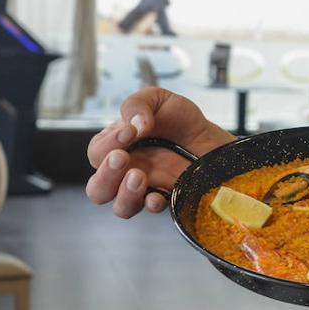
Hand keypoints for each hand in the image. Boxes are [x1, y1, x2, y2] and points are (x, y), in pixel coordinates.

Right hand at [85, 87, 233, 217]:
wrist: (211, 139)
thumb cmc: (179, 120)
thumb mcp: (157, 99)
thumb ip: (138, 104)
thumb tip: (135, 125)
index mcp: (116, 148)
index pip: (97, 153)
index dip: (107, 144)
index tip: (129, 132)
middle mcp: (126, 172)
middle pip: (98, 189)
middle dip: (105, 176)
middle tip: (122, 158)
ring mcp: (146, 189)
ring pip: (120, 207)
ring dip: (125, 195)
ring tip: (139, 177)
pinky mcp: (167, 199)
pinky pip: (152, 210)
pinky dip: (152, 205)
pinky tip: (158, 196)